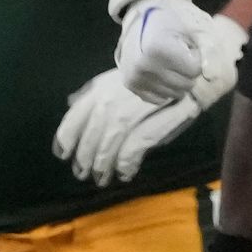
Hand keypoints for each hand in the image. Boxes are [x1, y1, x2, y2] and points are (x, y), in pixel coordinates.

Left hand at [54, 69, 193, 185]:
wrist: (188, 73)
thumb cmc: (149, 81)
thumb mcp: (116, 80)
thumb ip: (94, 93)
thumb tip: (70, 102)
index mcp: (100, 89)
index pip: (74, 116)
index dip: (66, 138)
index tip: (62, 154)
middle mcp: (111, 100)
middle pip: (90, 136)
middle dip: (85, 158)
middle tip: (83, 174)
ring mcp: (131, 111)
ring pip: (108, 146)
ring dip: (103, 165)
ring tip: (102, 178)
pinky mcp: (152, 121)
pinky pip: (132, 149)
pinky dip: (126, 163)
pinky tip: (125, 173)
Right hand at [117, 0, 232, 105]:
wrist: (141, 18)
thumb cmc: (171, 22)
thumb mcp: (193, 27)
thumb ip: (208, 48)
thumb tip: (212, 75)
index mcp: (158, 48)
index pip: (195, 70)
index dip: (195, 57)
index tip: (186, 45)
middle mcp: (143, 65)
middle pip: (186, 85)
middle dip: (189, 70)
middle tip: (178, 54)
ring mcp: (135, 77)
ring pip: (175, 94)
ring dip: (178, 80)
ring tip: (168, 60)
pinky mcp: (131, 85)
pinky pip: (160, 99)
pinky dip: (165, 88)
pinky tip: (160, 71)